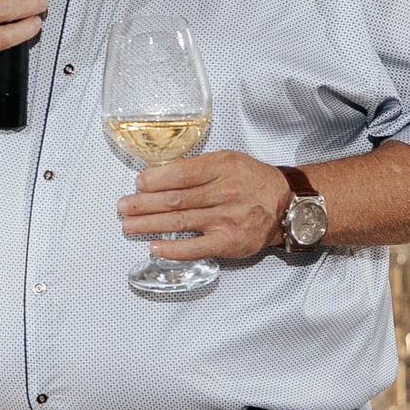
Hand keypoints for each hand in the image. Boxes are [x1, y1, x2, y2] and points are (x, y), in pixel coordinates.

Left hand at [117, 151, 290, 260]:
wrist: (286, 205)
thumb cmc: (253, 181)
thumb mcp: (228, 161)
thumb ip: (198, 167)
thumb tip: (159, 174)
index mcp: (222, 167)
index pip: (181, 173)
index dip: (155, 180)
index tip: (138, 183)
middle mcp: (225, 192)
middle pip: (175, 199)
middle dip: (143, 204)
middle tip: (123, 206)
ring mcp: (227, 219)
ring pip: (180, 221)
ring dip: (149, 224)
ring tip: (128, 225)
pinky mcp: (229, 242)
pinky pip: (195, 247)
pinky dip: (172, 248)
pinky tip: (154, 246)